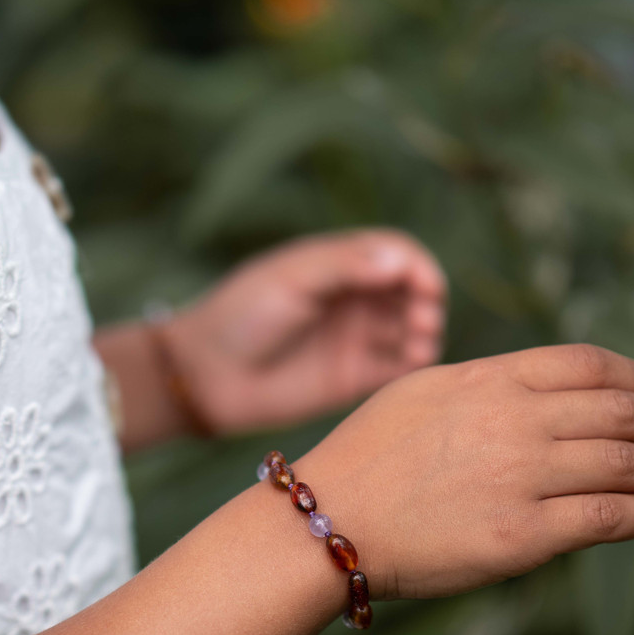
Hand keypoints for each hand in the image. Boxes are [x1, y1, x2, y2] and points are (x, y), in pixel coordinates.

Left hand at [163, 230, 446, 433]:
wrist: (207, 374)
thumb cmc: (241, 315)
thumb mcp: (290, 279)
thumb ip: (342, 266)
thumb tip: (398, 260)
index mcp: (337, 265)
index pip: (395, 255)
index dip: (417, 267)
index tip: (426, 287)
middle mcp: (352, 299)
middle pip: (410, 292)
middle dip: (425, 302)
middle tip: (422, 320)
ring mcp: (355, 338)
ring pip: (410, 330)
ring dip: (424, 333)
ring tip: (417, 344)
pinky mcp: (352, 379)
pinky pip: (396, 369)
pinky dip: (413, 366)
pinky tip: (410, 365)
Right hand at [289, 344, 633, 600]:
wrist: (328, 518)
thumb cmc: (365, 457)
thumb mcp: (420, 392)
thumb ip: (486, 386)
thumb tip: (545, 397)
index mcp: (487, 378)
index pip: (590, 363)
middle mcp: (513, 419)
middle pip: (623, 409)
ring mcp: (521, 475)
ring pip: (630, 463)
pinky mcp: (524, 535)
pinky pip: (614, 518)